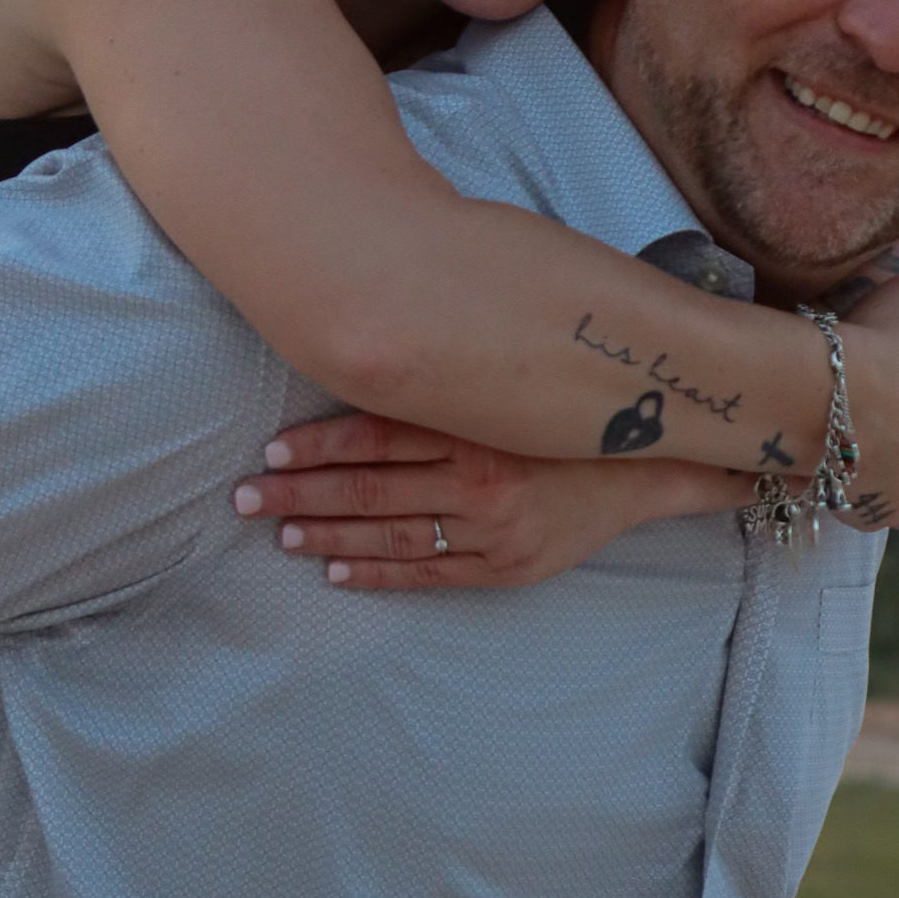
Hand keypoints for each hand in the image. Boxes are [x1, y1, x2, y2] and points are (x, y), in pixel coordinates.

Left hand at [234, 414, 760, 591]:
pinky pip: (429, 573)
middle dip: (301, 494)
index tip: (273, 451)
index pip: (380, 436)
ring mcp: (494, 530)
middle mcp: (482, 480)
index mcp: (478, 425)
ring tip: (279, 533)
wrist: (651, 464)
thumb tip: (384, 324)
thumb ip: (454, 365)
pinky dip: (379, 573)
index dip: (321, 446)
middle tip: (247, 496)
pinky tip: (336, 570)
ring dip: (327, 535)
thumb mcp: (515, 375)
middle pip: (371, 489)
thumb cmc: (571, 409)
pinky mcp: (506, 567)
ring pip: (392, 534)